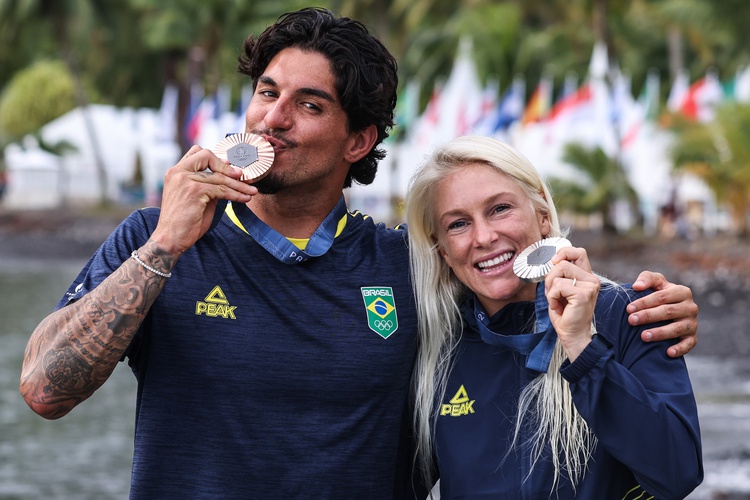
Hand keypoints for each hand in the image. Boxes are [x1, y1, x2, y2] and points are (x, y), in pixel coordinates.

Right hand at [150, 146, 257, 256]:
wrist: (170, 239)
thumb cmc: (184, 221)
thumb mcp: (197, 197)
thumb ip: (209, 184)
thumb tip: (229, 173)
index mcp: (176, 171)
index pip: (197, 152)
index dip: (216, 159)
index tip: (230, 169)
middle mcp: (178, 172)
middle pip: (207, 156)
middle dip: (227, 167)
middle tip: (242, 176)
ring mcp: (185, 180)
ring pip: (219, 177)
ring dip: (239, 185)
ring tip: (252, 191)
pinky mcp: (194, 191)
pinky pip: (221, 190)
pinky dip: (236, 194)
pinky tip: (244, 199)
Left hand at [546, 247, 598, 361]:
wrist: (571, 334)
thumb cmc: (565, 313)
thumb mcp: (560, 289)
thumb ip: (560, 274)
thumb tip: (553, 261)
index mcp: (586, 276)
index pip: (578, 252)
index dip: (564, 253)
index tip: (554, 262)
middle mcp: (591, 279)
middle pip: (563, 263)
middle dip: (550, 277)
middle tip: (552, 293)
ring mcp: (589, 286)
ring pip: (559, 272)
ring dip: (550, 288)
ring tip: (556, 301)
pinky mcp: (583, 294)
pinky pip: (557, 286)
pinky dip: (552, 297)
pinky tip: (558, 306)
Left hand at [628, 271, 697, 357]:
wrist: (671, 313)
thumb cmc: (660, 295)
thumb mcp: (655, 283)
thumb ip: (647, 278)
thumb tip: (637, 286)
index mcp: (682, 292)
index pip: (662, 297)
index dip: (644, 302)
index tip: (629, 308)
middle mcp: (690, 307)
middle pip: (668, 312)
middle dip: (648, 316)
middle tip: (631, 320)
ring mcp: (692, 323)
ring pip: (676, 328)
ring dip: (660, 333)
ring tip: (643, 336)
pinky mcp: (693, 337)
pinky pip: (688, 344)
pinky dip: (680, 348)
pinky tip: (668, 352)